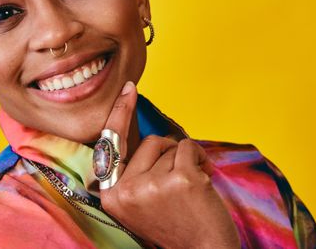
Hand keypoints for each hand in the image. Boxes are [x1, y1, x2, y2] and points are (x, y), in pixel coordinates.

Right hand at [99, 81, 240, 248]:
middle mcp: (126, 191)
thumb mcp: (139, 204)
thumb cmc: (176, 226)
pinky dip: (199, 157)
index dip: (120, 114)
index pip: (112, 146)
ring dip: (185, 160)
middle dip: (167, 154)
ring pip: (170, 146)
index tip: (129, 88)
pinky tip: (204, 179)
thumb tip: (138, 138)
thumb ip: (132, 175)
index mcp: (111, 196)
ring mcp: (152, 186)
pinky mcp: (179, 180)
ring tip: (191, 189)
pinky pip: (188, 147)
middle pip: (148, 142)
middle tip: (177, 183)